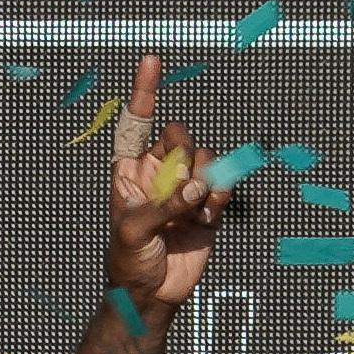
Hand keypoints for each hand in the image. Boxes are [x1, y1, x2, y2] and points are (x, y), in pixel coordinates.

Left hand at [105, 55, 233, 318]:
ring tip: (193, 211)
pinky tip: (207, 217)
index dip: (143, 92)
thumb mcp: (133, 232)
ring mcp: (185, 186)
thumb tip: (198, 186)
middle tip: (179, 186)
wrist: (154, 293)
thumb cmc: (129, 261)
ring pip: (206, 157)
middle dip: (184, 153)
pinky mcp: (209, 202)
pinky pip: (224, 181)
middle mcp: (158, 172)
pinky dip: (220, 196)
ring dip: (205, 181)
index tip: (151, 60)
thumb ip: (164, 204)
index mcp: (129, 172)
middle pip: (179, 135)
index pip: (135, 124)